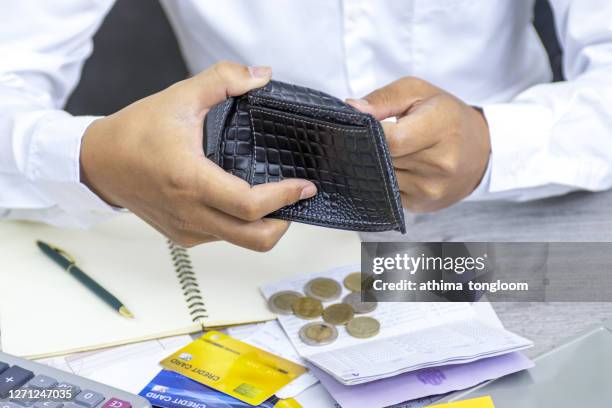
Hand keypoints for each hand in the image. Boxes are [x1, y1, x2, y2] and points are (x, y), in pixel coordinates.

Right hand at [80, 61, 316, 249]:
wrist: (99, 164)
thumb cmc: (135, 133)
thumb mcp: (179, 97)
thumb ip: (222, 80)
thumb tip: (261, 75)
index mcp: (191, 181)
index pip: (250, 205)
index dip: (284, 198)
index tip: (303, 185)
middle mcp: (190, 213)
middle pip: (255, 239)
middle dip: (284, 223)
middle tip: (295, 199)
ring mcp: (187, 229)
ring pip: (240, 242)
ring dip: (263, 225)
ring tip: (273, 198)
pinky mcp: (183, 236)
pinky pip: (222, 238)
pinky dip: (240, 226)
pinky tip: (241, 202)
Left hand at [347, 77, 489, 211]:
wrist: (481, 151)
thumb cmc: (446, 116)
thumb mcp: (418, 92)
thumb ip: (383, 99)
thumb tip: (352, 109)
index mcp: (441, 127)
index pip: (392, 139)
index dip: (369, 133)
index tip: (358, 126)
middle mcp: (440, 163)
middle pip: (384, 160)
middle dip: (368, 148)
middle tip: (364, 137)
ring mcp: (431, 188)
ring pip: (381, 178)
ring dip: (374, 166)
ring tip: (382, 151)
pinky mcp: (422, 204)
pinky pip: (387, 193)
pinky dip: (382, 180)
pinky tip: (391, 168)